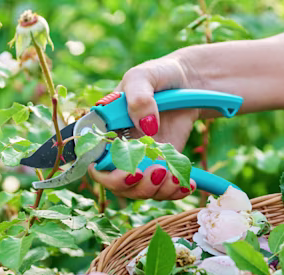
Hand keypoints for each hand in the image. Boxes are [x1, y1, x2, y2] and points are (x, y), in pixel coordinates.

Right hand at [90, 51, 198, 199]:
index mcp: (105, 129)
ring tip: (176, 177)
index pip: (95, 160)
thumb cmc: (159, 75)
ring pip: (139, 190)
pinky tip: (187, 183)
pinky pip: (162, 189)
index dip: (108, 173)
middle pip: (116, 183)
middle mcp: (119, 150)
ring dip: (157, 190)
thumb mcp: (144, 76)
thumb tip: (146, 126)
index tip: (131, 172)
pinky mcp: (161, 167)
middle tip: (158, 172)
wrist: (189, 82)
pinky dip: (174, 191)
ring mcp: (141, 160)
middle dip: (135, 186)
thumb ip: (139, 97)